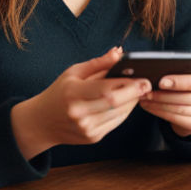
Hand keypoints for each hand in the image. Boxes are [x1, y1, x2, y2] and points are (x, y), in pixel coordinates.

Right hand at [11, 47, 150, 159]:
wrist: (43, 122)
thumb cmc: (60, 92)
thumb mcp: (74, 72)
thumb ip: (98, 63)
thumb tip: (119, 52)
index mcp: (73, 93)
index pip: (105, 89)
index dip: (126, 84)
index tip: (142, 76)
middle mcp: (79, 113)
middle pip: (115, 104)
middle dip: (134, 93)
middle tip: (147, 84)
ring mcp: (86, 128)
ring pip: (119, 114)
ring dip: (132, 102)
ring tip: (140, 90)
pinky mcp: (93, 137)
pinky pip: (116, 123)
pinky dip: (125, 111)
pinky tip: (128, 102)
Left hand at [139, 65, 190, 137]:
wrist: (190, 102)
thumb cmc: (183, 82)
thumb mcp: (183, 72)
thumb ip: (175, 70)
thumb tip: (155, 72)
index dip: (177, 82)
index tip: (160, 82)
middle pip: (187, 97)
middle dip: (163, 95)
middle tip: (147, 92)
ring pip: (181, 109)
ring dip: (159, 105)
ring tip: (145, 99)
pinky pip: (178, 120)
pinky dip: (161, 113)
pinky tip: (150, 107)